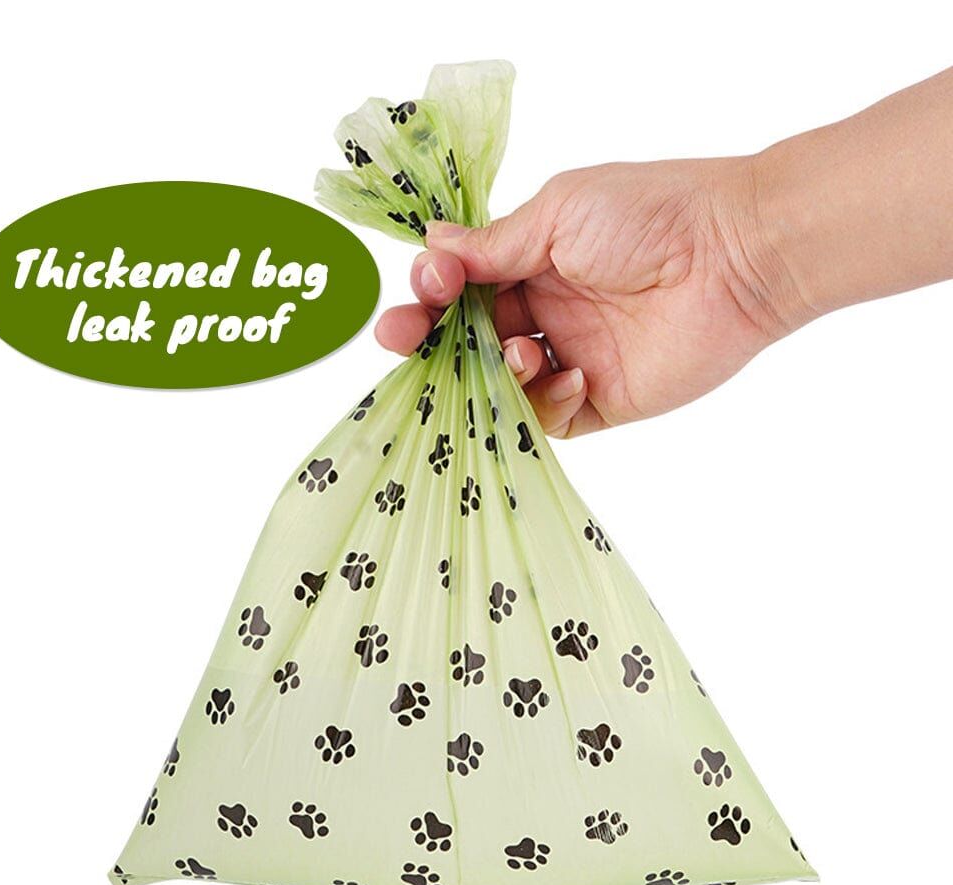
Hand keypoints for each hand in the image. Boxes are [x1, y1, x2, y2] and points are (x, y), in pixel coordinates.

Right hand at [375, 158, 808, 436]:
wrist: (734, 255)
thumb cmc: (649, 215)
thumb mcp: (558, 215)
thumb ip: (495, 244)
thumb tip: (433, 243)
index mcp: (532, 261)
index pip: (462, 288)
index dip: (432, 293)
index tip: (425, 287)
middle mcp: (546, 311)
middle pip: (469, 341)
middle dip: (430, 343)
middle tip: (400, 339)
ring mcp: (572, 356)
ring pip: (502, 385)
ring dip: (494, 373)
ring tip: (521, 352)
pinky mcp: (601, 399)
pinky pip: (550, 419)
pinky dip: (546, 403)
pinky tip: (571, 375)